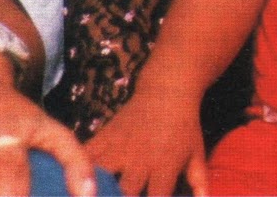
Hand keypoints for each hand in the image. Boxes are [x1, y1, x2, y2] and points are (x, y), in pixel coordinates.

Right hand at [88, 88, 205, 196]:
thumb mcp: (197, 156)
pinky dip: (81, 165)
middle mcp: (139, 160)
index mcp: (163, 167)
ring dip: (98, 186)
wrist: (166, 91)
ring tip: (90, 191)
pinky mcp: (106, 134)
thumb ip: (200, 184)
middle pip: (125, 193)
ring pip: (101, 175)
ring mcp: (119, 146)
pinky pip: (87, 153)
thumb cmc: (185, 127)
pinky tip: (76, 175)